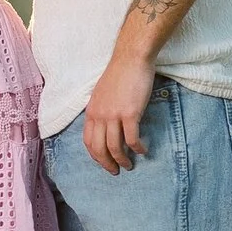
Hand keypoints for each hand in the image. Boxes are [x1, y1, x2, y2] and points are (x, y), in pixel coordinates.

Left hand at [82, 52, 154, 174]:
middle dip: (106, 163)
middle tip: (115, 171)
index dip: (95, 156)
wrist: (131, 59)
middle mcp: (99, 115)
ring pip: (114, 146)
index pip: (88, 141)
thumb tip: (105, 125)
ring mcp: (114, 115)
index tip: (103, 163)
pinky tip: (143, 151)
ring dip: (122, 160)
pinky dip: (137, 148)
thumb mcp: (102, 94)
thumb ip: (101, 110)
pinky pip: (132, 138)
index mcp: (91, 111)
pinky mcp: (130, 113)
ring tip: (129, 166)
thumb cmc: (119, 75)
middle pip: (99, 148)